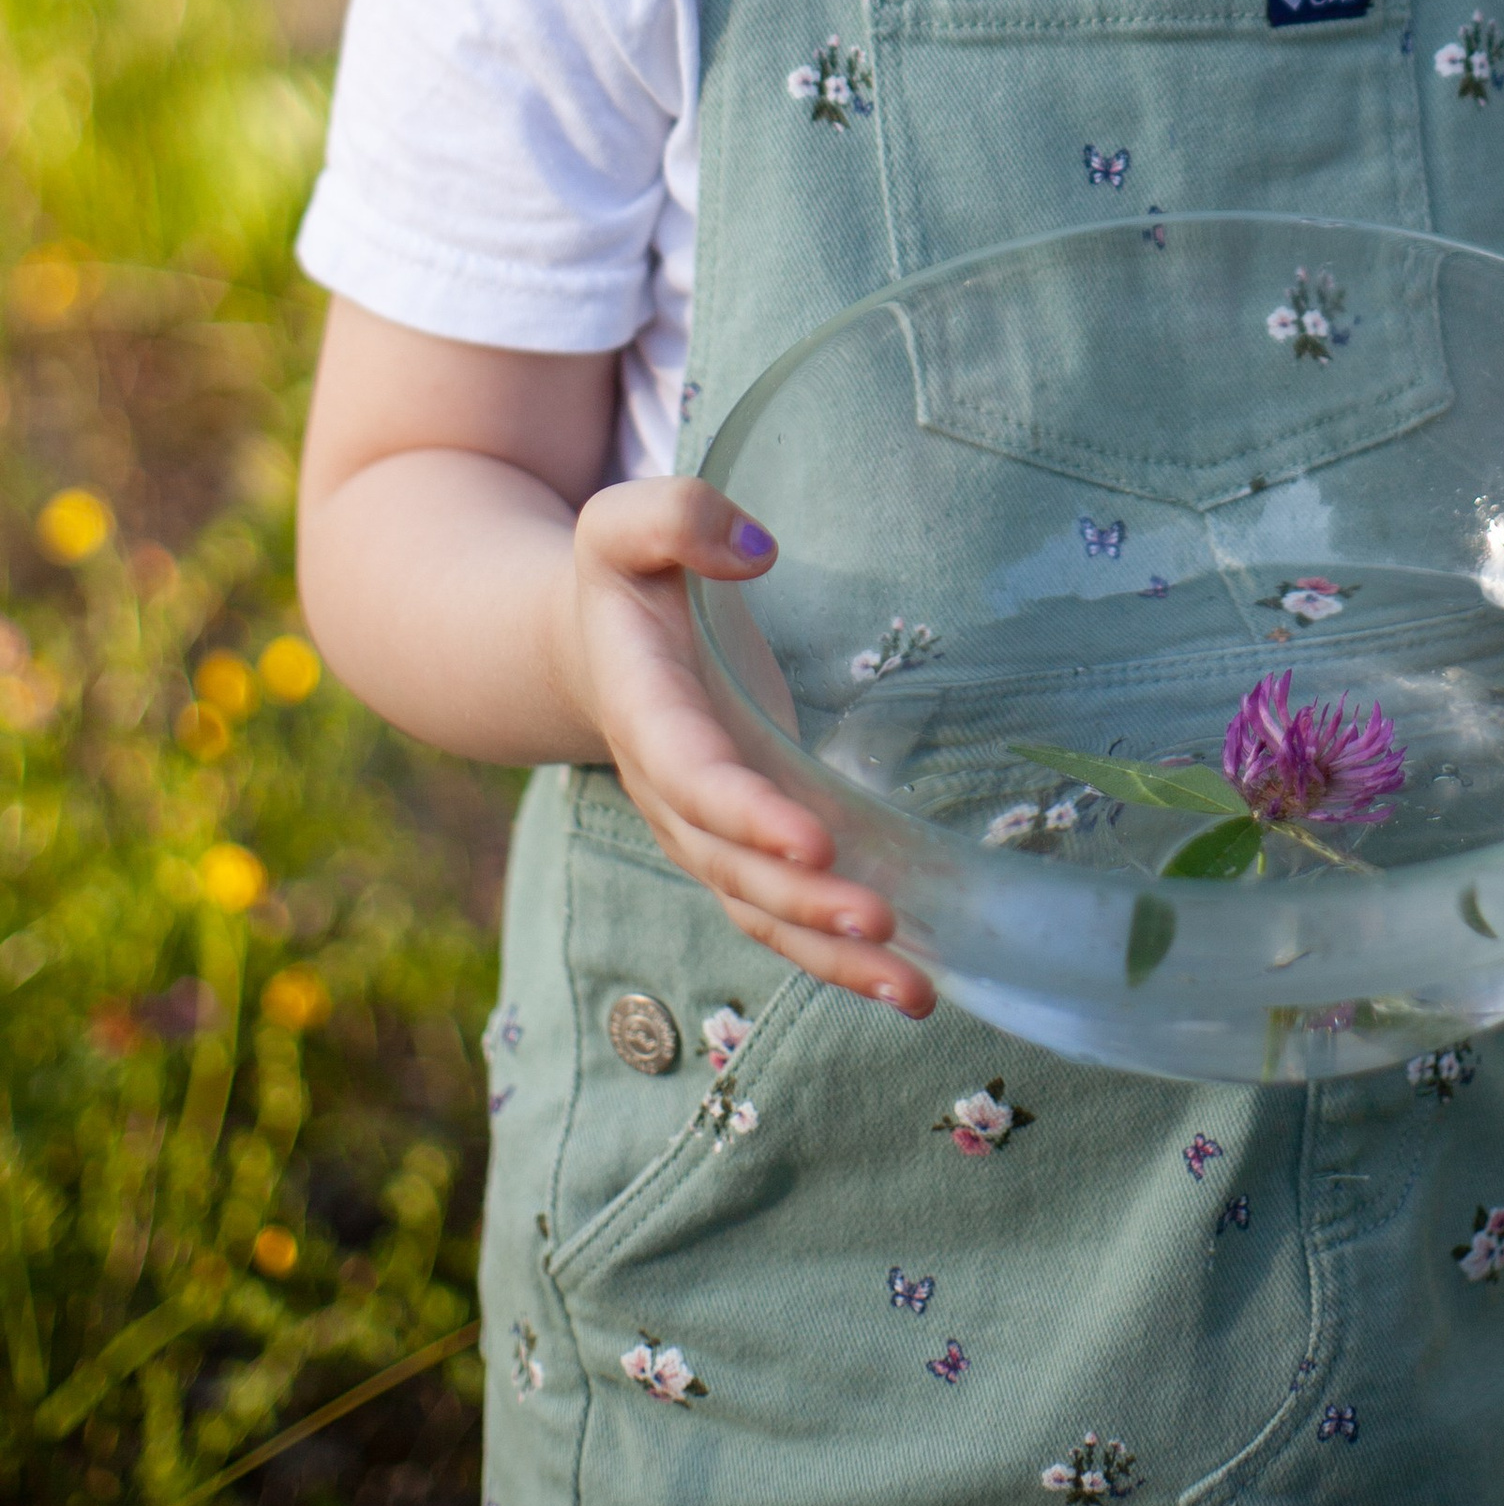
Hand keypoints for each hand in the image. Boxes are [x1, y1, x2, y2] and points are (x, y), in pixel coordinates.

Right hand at [558, 480, 935, 1014]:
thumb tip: (756, 546)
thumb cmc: (622, 577)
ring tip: (913, 988)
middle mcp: (672, 789)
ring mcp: (707, 827)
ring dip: (830, 956)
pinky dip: (836, 957)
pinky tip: (910, 982)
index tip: (813, 841)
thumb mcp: (625, 522)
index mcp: (647, 711)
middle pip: (732, 865)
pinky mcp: (743, 841)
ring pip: (760, 909)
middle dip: (803, 901)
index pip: (694, 775)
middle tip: (880, 920)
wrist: (586, 642)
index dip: (748, 814)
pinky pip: (782, 912)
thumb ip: (678, 517)